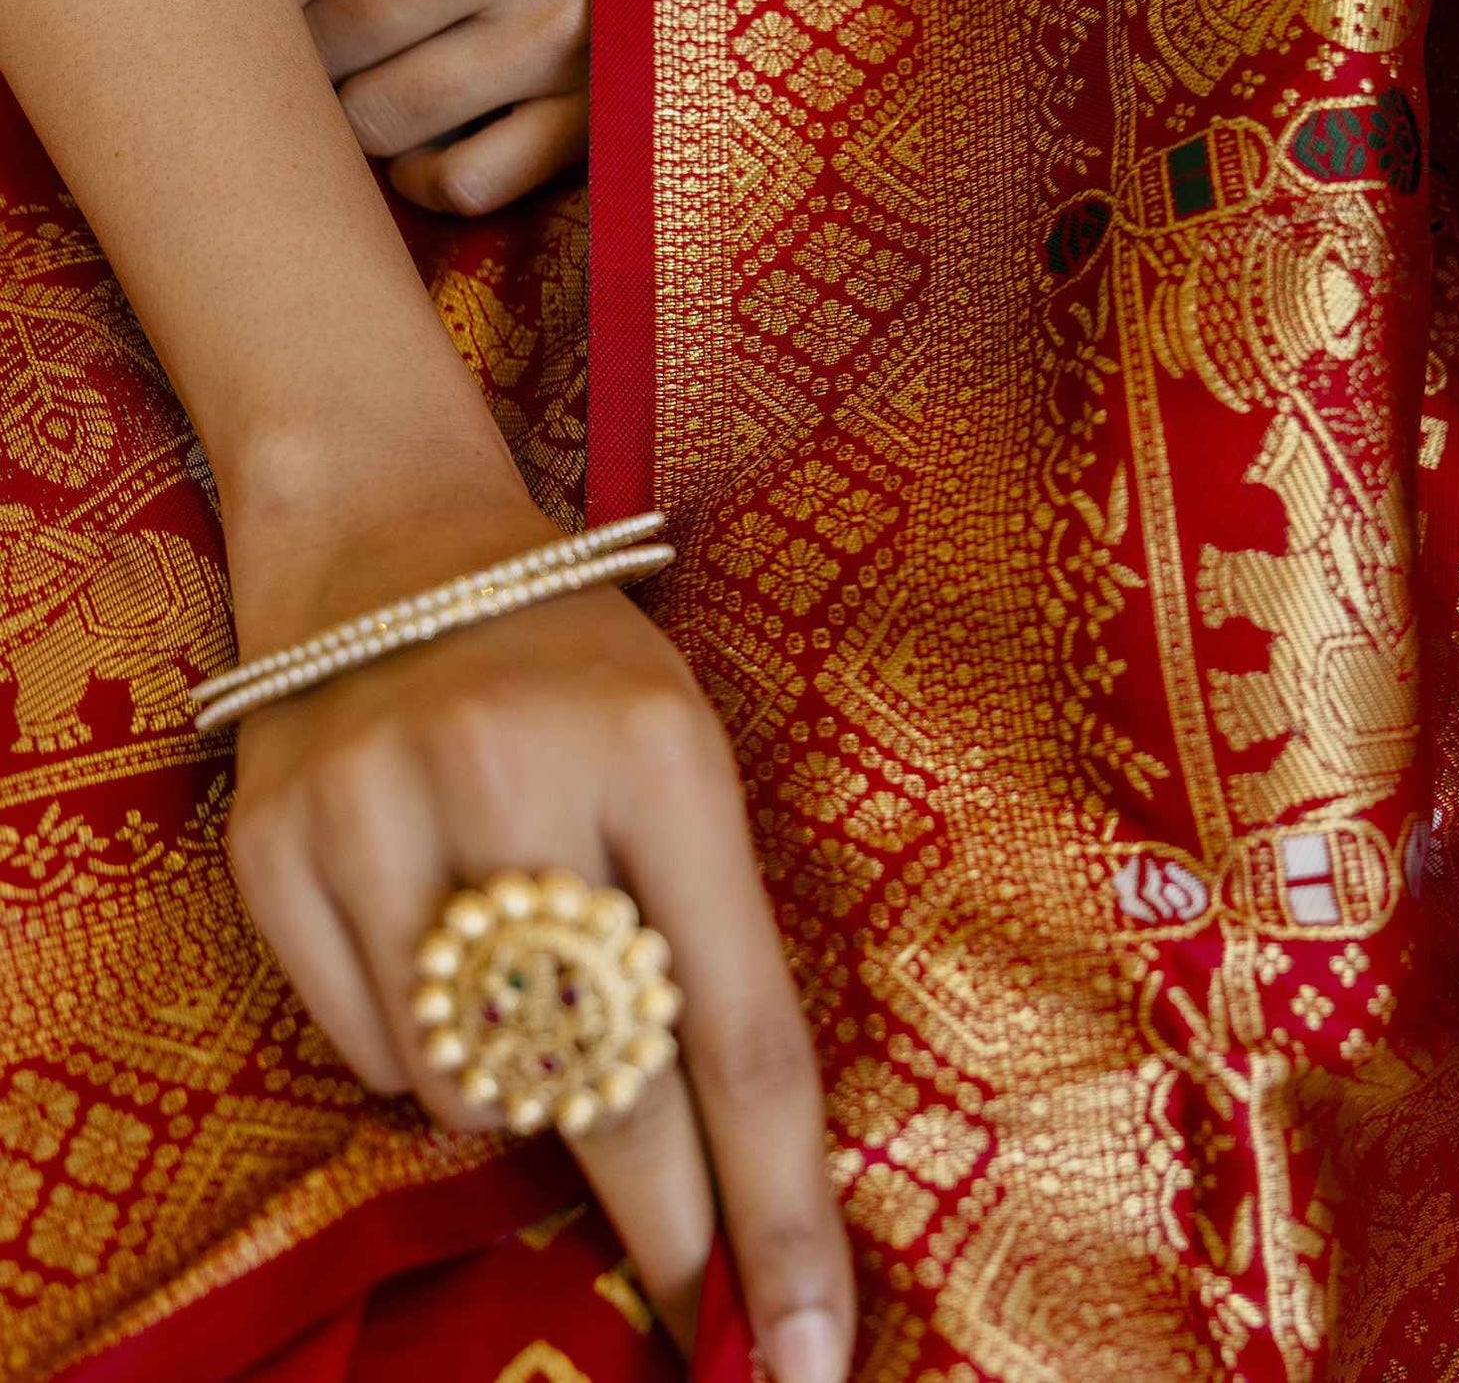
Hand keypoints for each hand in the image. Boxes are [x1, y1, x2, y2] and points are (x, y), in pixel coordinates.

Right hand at [223, 465, 853, 1382]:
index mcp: (658, 748)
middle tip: (698, 1316)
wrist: (388, 536)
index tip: (805, 1352)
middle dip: (665, 1227)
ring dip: (515, 1095)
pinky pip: (367, 1053)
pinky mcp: (273, 847)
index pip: (737, 1028)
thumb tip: (719, 1162)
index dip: (779, 1210)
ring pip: (470, 1094)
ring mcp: (374, 811)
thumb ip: (702, 928)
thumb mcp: (679, 743)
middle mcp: (511, 774)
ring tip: (514, 974)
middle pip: (608, 1089)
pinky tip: (425, 937)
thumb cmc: (572, 656)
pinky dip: (417, 1048)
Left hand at [262, 0, 595, 215]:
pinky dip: (423, 182)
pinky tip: (416, 156)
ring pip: (384, 116)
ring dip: (351, 116)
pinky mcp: (596, 103)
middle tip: (306, 48)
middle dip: (298, 52)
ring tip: (359, 93)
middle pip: (327, 36)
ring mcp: (546, 35)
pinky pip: (470, 179)